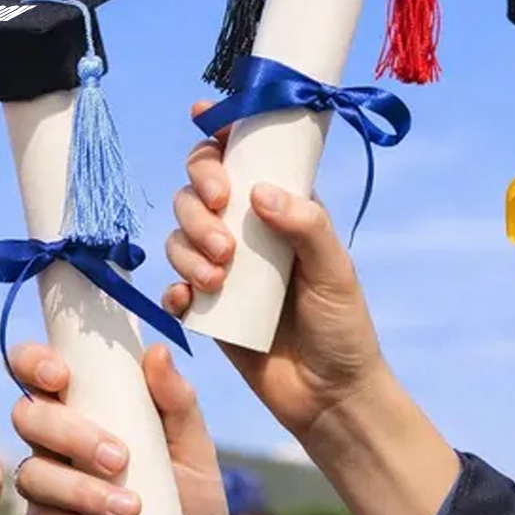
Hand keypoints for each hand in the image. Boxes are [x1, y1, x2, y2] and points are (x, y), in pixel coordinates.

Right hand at [11, 342, 231, 514]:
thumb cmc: (192, 499)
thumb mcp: (195, 448)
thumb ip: (177, 401)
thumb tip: (158, 350)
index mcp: (86, 404)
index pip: (37, 368)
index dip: (34, 362)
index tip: (61, 376)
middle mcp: (57, 440)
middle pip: (27, 416)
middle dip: (69, 434)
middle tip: (120, 459)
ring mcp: (48, 485)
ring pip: (33, 473)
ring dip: (82, 491)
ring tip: (131, 511)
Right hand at [165, 103, 457, 514]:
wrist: (327, 396)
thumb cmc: (342, 328)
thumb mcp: (336, 272)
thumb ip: (306, 226)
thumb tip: (260, 192)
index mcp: (280, 211)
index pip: (245, 159)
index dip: (221, 133)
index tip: (205, 117)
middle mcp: (245, 232)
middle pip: (197, 191)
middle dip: (198, 203)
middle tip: (224, 236)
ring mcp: (222, 268)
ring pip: (178, 235)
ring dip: (189, 249)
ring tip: (220, 278)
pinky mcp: (206, 307)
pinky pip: (173, 286)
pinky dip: (177, 289)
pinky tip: (194, 302)